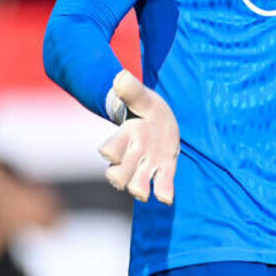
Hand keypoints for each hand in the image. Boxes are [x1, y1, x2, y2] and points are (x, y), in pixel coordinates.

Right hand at [98, 70, 178, 204]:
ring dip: (140, 189)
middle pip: (118, 175)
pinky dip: (163, 193)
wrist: (159, 121)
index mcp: (125, 136)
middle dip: (122, 178)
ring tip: (145, 191)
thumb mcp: (142, 97)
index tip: (110, 153)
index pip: (111, 148)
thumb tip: (120, 77)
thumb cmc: (146, 108)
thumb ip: (131, 90)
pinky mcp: (164, 171)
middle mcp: (132, 155)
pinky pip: (163, 186)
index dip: (110, 151)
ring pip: (137, 185)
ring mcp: (147, 166)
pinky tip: (166, 198)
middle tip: (131, 171)